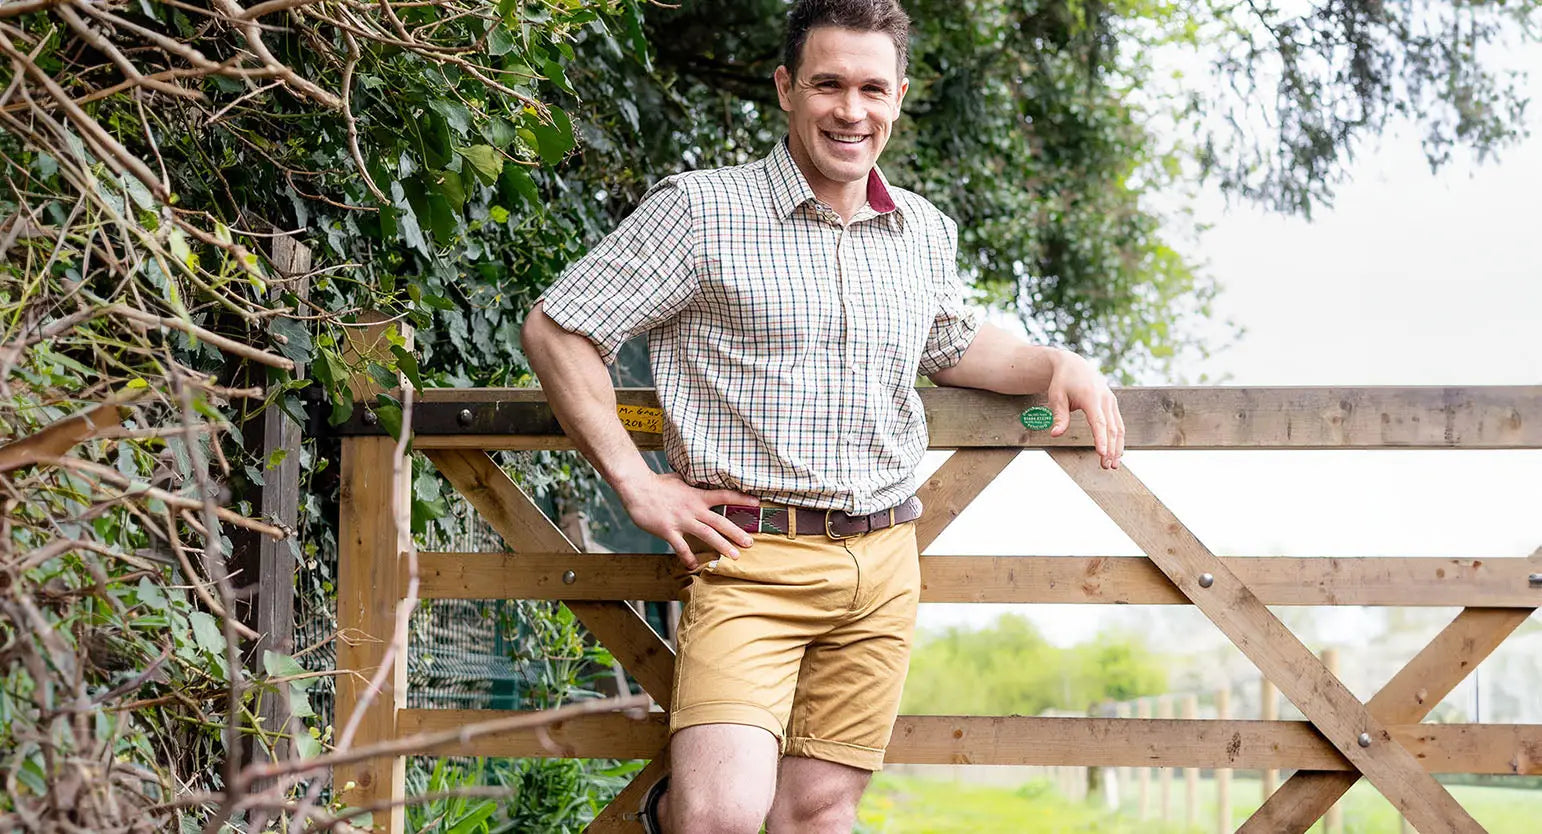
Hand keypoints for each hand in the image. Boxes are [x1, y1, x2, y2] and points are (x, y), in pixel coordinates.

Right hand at [618, 472, 760, 568]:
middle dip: (737, 533)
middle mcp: (693, 509)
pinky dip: (688, 557)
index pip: (724, 496)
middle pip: (720, 522)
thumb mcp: (680, 480)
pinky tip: (694, 566)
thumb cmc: (657, 483)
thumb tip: (700, 482)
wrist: (637, 487)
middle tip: (750, 544)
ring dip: (722, 546)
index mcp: (697, 495)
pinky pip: (681, 547)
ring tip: (734, 557)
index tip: (757, 503)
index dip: (741, 498)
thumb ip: (692, 485)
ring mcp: (682, 520)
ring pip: (707, 535)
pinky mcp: (669, 530)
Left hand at [1046, 352, 1124, 469]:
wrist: (1074, 365)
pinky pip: (1118, 424)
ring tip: (1113, 465)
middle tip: (1106, 466)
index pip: (1098, 421)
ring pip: (1118, 427)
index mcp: (1090, 396)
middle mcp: (1105, 399)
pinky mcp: (1112, 404)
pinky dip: (1118, 439)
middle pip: (1111, 428)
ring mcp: (1111, 401)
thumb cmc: (1062, 382)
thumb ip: (1059, 416)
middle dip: (1110, 449)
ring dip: (1117, 447)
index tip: (1102, 453)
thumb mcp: (1056, 396)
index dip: (1101, 438)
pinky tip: (1116, 453)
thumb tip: (1055, 434)